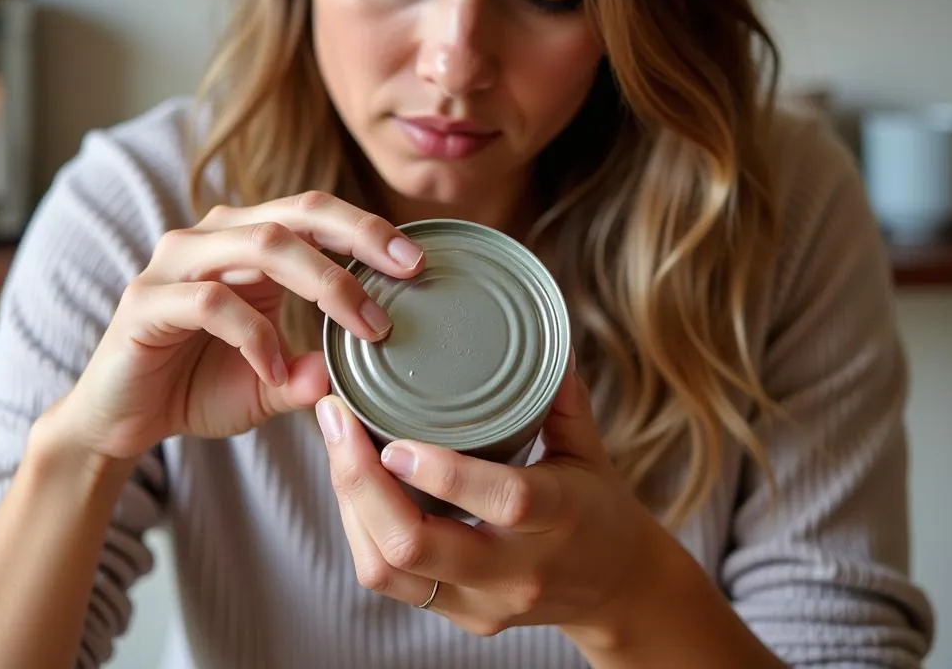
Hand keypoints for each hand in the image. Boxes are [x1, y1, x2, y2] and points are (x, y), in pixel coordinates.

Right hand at [60, 193, 424, 461]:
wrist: (120, 421)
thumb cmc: (198, 387)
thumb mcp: (272, 382)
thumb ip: (311, 372)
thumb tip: (352, 371)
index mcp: (246, 242)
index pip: (314, 215)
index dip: (367, 229)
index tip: (417, 261)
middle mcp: (212, 237)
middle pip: (295, 213)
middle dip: (358, 237)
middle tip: (405, 273)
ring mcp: (176, 263)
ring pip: (260, 244)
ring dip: (323, 284)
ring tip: (366, 329)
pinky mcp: (146, 301)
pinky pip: (212, 302)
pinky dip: (255, 336)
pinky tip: (276, 370)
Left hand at [317, 359, 643, 647]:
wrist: (616, 590)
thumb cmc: (599, 509)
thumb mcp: (590, 448)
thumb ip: (562, 396)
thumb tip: (544, 337)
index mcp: (560, 518)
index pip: (503, 501)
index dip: (444, 474)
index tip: (395, 438)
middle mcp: (515, 570)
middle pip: (417, 546)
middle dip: (361, 482)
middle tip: (335, 419)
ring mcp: (482, 602)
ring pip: (390, 571)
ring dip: (349, 504)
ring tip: (335, 443)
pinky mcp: (458, 614)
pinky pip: (390, 580)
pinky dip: (360, 528)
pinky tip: (352, 482)